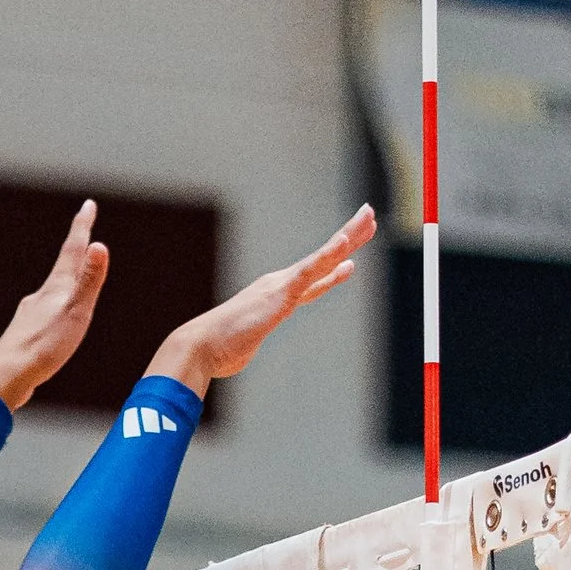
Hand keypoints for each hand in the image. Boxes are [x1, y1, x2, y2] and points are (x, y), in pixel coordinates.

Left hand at [0, 199, 110, 411]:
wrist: (4, 378)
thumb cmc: (43, 348)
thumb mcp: (74, 313)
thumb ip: (88, 282)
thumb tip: (99, 246)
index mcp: (56, 289)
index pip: (72, 250)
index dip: (83, 226)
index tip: (88, 205)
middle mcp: (40, 297)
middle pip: (62, 268)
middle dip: (75, 250)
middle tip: (82, 231)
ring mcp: (30, 316)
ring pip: (51, 293)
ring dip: (64, 281)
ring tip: (70, 275)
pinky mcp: (24, 337)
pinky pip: (44, 316)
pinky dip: (53, 309)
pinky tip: (49, 321)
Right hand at [149, 207, 375, 398]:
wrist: (202, 347)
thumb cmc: (219, 350)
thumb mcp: (244, 343)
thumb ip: (248, 340)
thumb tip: (239, 352)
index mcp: (275, 296)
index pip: (313, 276)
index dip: (334, 262)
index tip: (351, 251)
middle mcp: (281, 284)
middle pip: (323, 258)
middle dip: (348, 236)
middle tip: (369, 217)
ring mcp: (282, 286)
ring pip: (323, 256)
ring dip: (348, 235)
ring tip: (369, 218)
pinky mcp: (281, 293)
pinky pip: (310, 270)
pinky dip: (328, 255)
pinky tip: (345, 242)